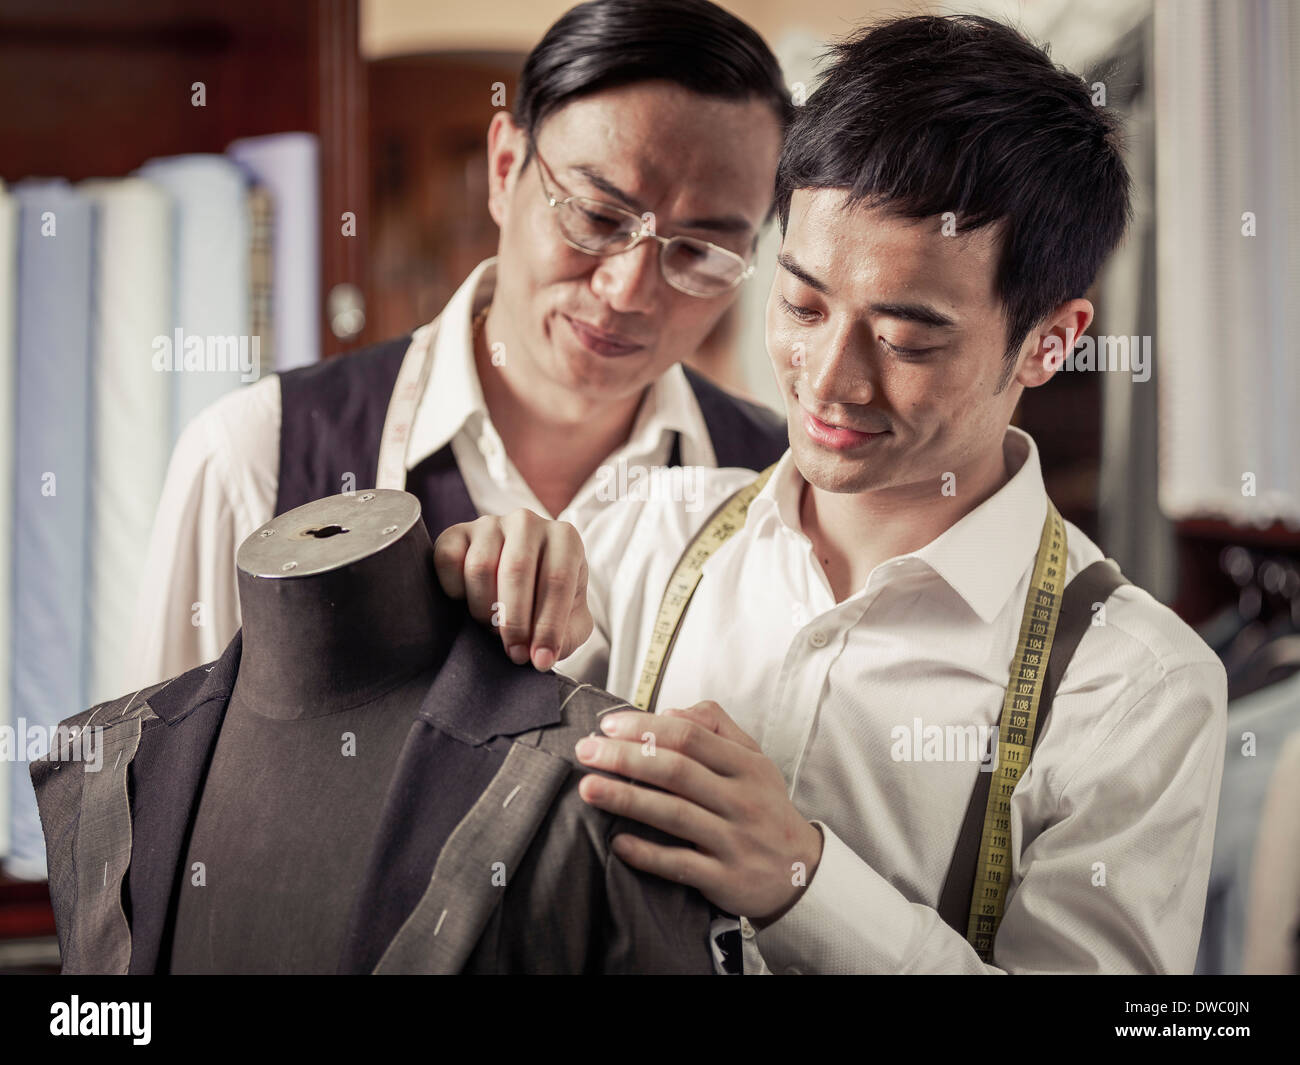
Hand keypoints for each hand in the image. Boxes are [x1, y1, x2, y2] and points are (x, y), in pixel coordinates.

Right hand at [433, 510, 592, 670]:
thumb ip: (565, 638)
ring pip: (480, 567)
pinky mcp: (456, 532)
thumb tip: (540, 657)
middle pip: (516, 570)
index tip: (540, 660)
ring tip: (491, 629)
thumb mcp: (569, 623)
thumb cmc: (546, 603)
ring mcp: (489, 524)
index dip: (548, 625)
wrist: (516, 586)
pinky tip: (465, 603)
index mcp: (564, 539)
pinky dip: (454, 590)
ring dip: (483, 609)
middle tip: (514, 653)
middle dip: (514, 622)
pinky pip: (448, 560)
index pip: (557, 580)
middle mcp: (527, 522)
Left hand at [573, 699, 823, 922]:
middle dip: (625, 758)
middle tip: (585, 751)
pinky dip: (647, 854)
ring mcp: (734, 841)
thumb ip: (716, 728)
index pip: (691, 736)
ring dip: (626, 799)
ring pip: (674, 815)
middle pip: (676, 771)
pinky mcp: (725, 879)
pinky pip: (680, 865)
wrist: (800, 873)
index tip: (608, 725)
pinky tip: (616, 842)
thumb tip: (670, 709)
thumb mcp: (754, 761)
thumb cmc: (764, 808)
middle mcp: (742, 800)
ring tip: (587, 788)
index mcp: (746, 766)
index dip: (646, 727)